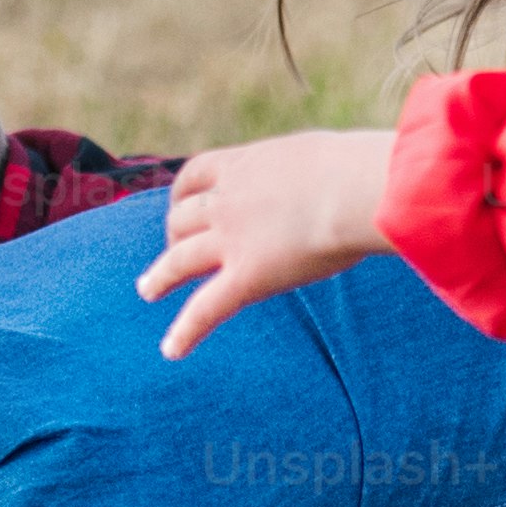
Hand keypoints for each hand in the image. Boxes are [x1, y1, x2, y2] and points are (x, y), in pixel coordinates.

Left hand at [141, 127, 399, 357]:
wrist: (355, 188)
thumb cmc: (358, 169)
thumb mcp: (321, 155)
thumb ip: (309, 171)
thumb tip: (332, 179)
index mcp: (245, 165)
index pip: (195, 174)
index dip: (182, 194)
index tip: (180, 205)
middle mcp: (228, 200)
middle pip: (182, 217)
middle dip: (173, 236)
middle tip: (171, 252)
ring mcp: (231, 239)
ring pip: (179, 259)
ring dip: (160, 276)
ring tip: (148, 291)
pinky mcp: (246, 276)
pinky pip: (206, 308)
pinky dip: (185, 331)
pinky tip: (171, 350)